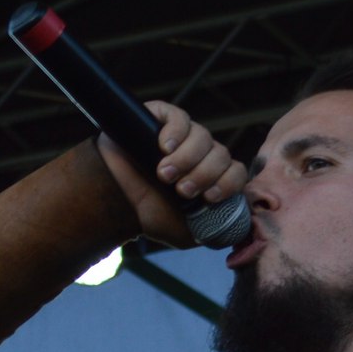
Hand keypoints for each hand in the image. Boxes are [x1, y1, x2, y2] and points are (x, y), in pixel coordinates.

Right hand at [91, 101, 246, 246]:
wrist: (114, 201)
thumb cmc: (151, 215)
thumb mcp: (189, 233)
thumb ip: (216, 232)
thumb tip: (238, 231)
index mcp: (213, 176)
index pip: (236, 172)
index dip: (228, 183)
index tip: (209, 198)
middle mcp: (202, 154)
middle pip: (221, 154)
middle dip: (204, 174)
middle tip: (181, 191)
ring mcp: (183, 135)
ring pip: (202, 136)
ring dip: (187, 158)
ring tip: (164, 174)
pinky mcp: (161, 118)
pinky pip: (179, 117)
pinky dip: (175, 132)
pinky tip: (163, 146)